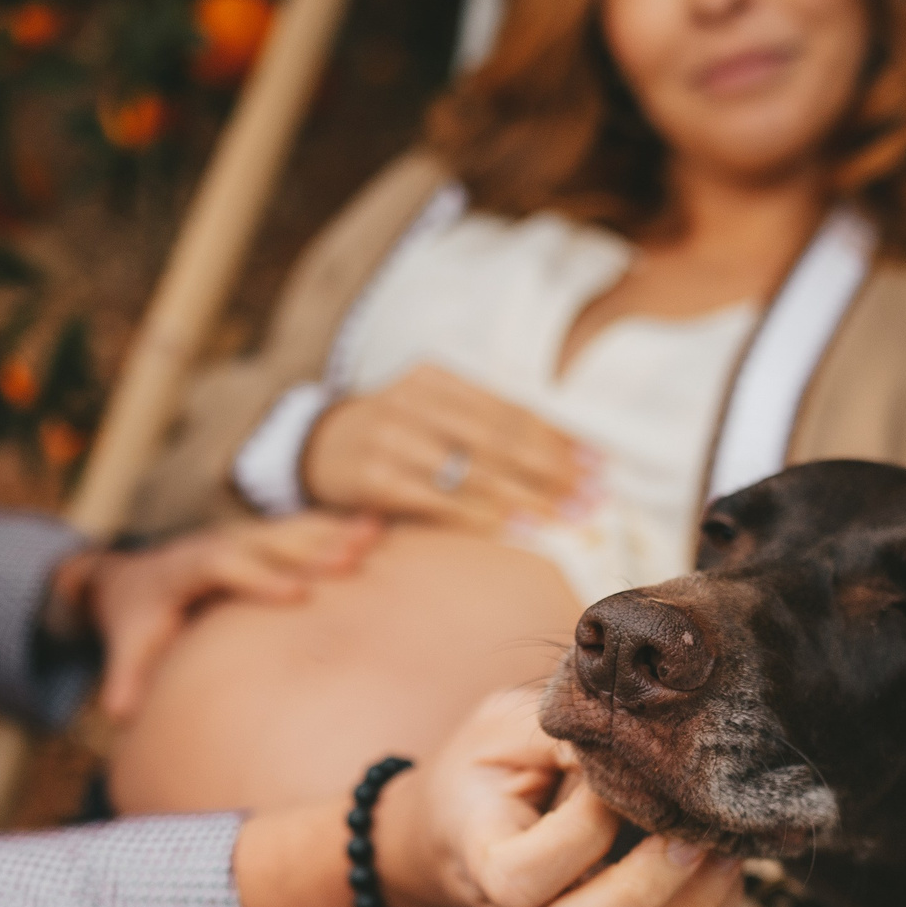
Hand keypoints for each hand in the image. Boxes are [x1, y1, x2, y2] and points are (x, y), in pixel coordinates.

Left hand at [60, 513, 379, 719]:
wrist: (134, 579)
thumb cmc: (138, 617)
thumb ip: (126, 677)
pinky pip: (305, 531)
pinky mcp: (264, 540)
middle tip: (353, 558)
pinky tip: (378, 528)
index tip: (296, 594)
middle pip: (269, 540)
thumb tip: (116, 713)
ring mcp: (245, 537)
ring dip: (334, 533)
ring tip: (376, 534)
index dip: (260, 577)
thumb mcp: (127, 645)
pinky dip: (339, 529)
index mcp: (187, 567)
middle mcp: (221, 542)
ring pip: (293, 530)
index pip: (224, 564)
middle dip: (310, 548)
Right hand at [301, 364, 597, 530]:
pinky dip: (475, 514)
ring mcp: (391, 438)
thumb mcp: (431, 411)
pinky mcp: (373, 477)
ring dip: (523, 497)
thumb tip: (564, 455)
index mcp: (437, 378)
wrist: (311, 447)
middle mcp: (414, 401)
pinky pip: (435, 500)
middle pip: (496, 439)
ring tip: (562, 518)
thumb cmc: (391, 433)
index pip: (508, 409)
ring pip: (471, 470)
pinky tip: (509, 528)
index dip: (555, 438)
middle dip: (548, 471)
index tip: (595, 464)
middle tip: (589, 497)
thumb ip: (485, 424)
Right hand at [375, 689, 743, 906]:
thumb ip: (560, 735)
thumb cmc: (493, 766)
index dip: (578, 832)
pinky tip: (724, 866)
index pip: (519, 877)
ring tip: (722, 848)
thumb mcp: (503, 731)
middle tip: (690, 829)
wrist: (473, 821)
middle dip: (645, 886)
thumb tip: (637, 735)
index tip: (611, 777)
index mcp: (479, 860)